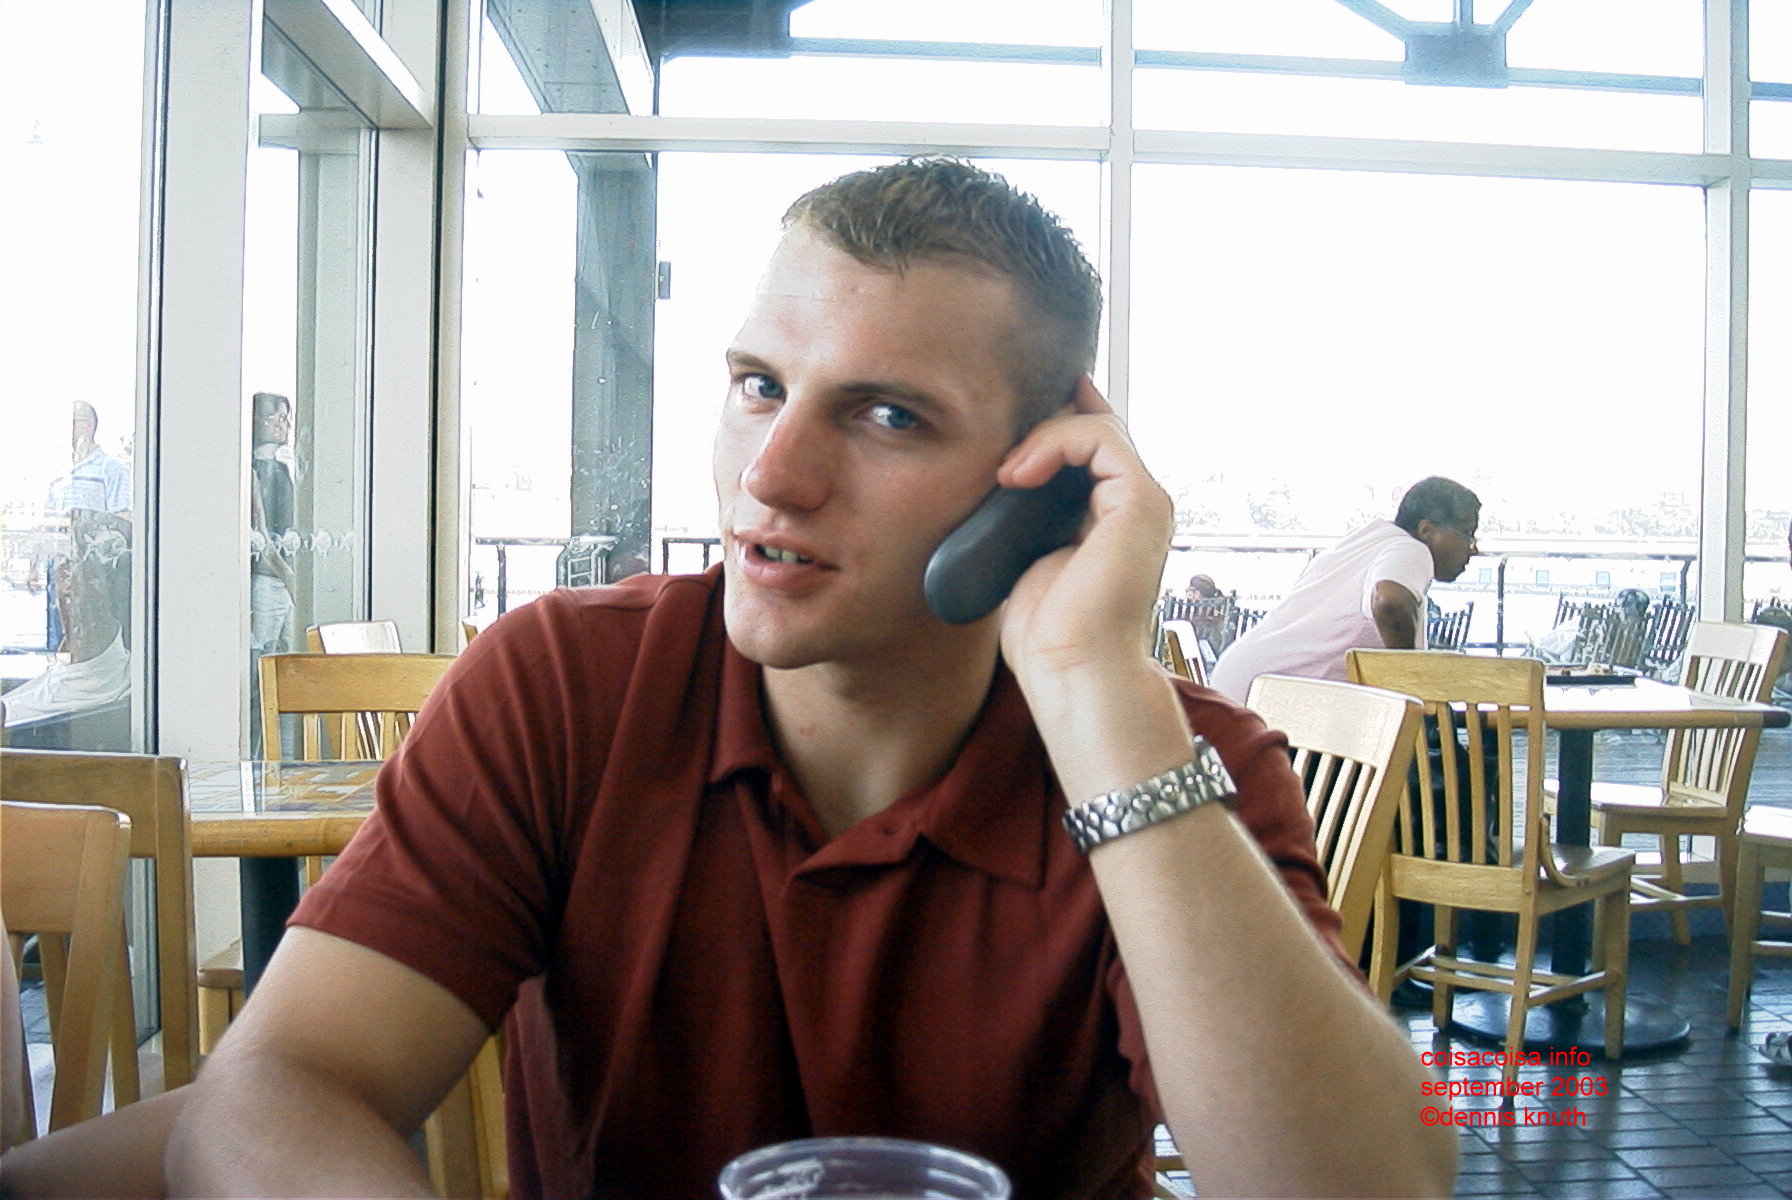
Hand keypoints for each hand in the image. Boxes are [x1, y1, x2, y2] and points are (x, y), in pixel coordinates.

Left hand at [996, 376, 1172, 688]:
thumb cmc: (1050, 636)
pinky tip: (1021, 474)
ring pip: (1098, 425)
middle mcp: (1136, 507)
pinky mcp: (1141, 502)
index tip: (1006, 432)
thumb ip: (1027, 518)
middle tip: (1000, 453)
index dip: (1055, 424)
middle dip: (1046, 422)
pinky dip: (1056, 442)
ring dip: (1043, 436)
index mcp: (1114, 520)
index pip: (1094, 447)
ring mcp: (1144, 503)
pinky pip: (1101, 437)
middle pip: (1098, 427)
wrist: (1073, 671)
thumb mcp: (1029, 558)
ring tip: (1007, 474)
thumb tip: (1000, 485)